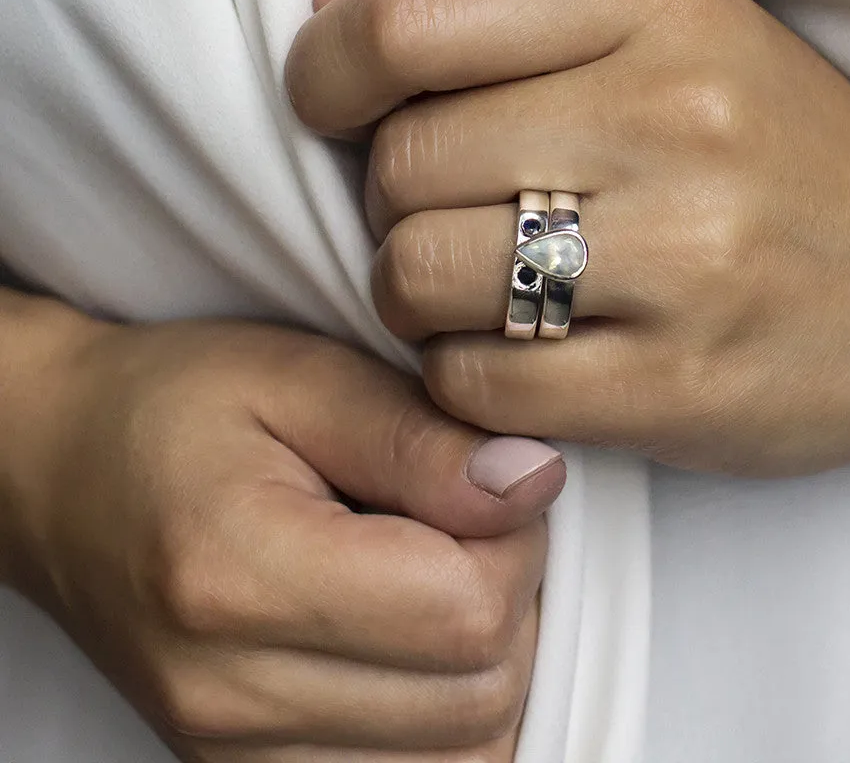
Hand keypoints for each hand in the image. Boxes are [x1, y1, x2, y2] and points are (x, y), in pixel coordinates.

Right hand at [4, 303, 563, 760]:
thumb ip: (420, 437)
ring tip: (431, 566)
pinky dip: (448, 708)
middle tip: (462, 517)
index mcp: (238, 577)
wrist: (63, 468)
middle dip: (511, 596)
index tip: (484, 478)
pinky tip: (413, 629)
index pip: (467, 610)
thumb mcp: (302, 377)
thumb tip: (533, 483)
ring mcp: (233, 752)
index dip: (514, 539)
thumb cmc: (177, 406)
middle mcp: (230, 694)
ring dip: (486, 656)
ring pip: (465, 753)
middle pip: (479, 694)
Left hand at [286, 0, 849, 476]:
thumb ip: (494, 18)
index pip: (411, 22)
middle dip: (388, 200)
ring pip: (417, 276)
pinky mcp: (676, 386)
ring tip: (474, 287)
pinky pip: (471, 381)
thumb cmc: (776, 150)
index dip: (328, 71)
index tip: (332, 105)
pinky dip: (458, 371)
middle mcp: (673, 118)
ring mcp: (682, 260)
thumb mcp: (661, 33)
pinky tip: (514, 351)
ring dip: (411, 291)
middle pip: (403, 163)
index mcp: (657, 2)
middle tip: (446, 212)